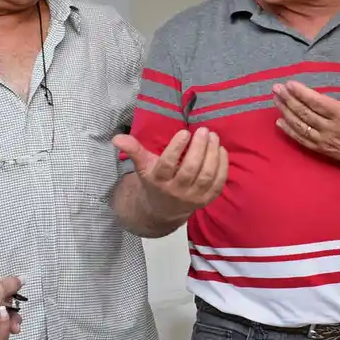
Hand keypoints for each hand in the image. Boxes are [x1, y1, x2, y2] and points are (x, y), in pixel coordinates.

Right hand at [113, 128, 227, 219]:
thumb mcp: (143, 166)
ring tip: (213, 136)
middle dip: (199, 149)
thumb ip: (133, 150)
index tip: (185, 132)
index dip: (177, 148)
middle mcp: (176, 190)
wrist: (163, 209)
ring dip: (212, 155)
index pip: (168, 165)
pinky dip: (222, 166)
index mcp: (159, 180)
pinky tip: (221, 150)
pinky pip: (218, 184)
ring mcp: (193, 197)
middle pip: (191, 170)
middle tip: (204, 130)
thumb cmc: (155, 180)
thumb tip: (117, 137)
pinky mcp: (206, 200)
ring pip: (206, 176)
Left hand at [273, 60, 339, 168]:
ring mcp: (326, 141)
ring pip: (301, 126)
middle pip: (305, 114)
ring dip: (286, 113)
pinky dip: (290, 132)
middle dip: (289, 100)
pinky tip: (279, 123)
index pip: (318, 102)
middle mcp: (332, 129)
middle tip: (276, 88)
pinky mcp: (323, 149)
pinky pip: (303, 140)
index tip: (290, 84)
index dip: (302, 93)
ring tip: (275, 100)